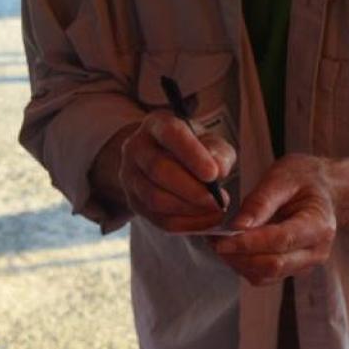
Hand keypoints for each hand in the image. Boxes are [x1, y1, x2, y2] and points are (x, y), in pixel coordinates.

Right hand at [118, 111, 234, 232]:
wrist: (168, 163)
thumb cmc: (195, 150)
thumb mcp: (211, 143)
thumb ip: (218, 153)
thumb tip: (218, 171)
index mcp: (156, 125)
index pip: (170, 134)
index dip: (191, 154)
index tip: (213, 174)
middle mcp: (136, 148)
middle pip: (158, 170)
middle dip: (192, 189)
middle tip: (218, 200)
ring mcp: (130, 177)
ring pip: (155, 198)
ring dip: (189, 209)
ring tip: (215, 210)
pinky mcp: (134, 203)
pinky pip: (158, 220)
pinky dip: (186, 224)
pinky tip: (206, 220)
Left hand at [212, 154, 336, 285]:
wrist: (323, 189)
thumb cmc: (304, 178)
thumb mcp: (282, 177)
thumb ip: (260, 202)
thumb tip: (237, 227)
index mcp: (319, 225)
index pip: (281, 241)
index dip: (248, 243)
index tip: (220, 240)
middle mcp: (315, 251)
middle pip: (273, 265)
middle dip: (239, 256)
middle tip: (214, 240)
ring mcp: (304, 264)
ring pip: (265, 275)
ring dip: (238, 262)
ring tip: (219, 241)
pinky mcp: (291, 269)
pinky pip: (263, 276)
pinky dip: (243, 265)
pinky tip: (232, 247)